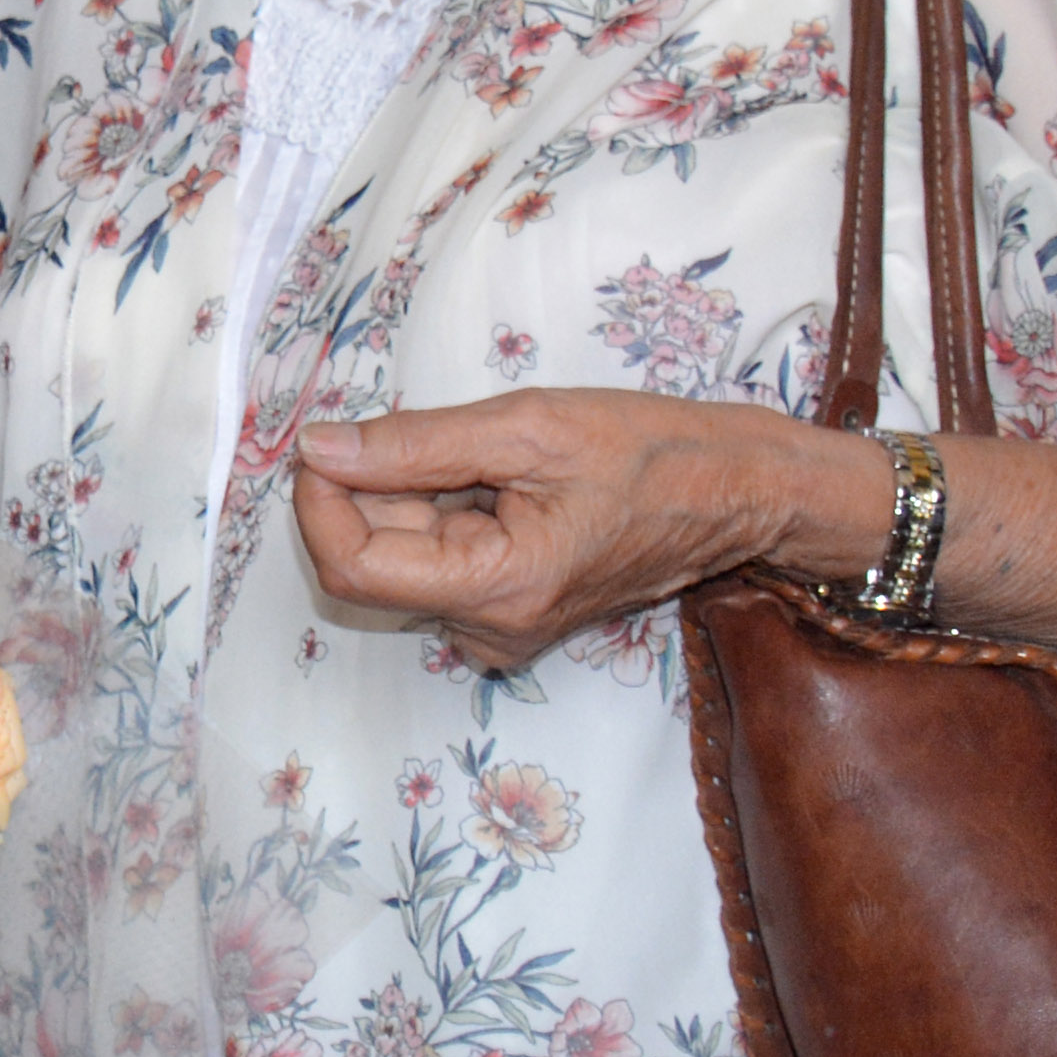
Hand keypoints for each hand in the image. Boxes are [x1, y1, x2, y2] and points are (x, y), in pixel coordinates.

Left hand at [291, 390, 840, 671]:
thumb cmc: (650, 450)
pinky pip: (441, 559)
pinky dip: (445, 510)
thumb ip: (414, 443)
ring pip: (404, 554)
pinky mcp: (511, 612)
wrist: (738, 491)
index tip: (325, 436)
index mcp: (498, 592)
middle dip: (376, 487)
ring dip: (416, 494)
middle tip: (432, 431)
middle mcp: (491, 630)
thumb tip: (318, 447)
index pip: (352, 566)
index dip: (319, 499)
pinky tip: (499, 481)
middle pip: (373, 559)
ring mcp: (502, 628)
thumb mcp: (527, 426)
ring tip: (489, 457)